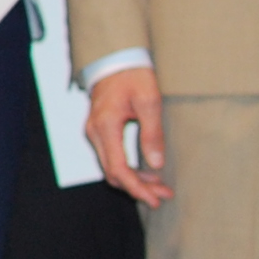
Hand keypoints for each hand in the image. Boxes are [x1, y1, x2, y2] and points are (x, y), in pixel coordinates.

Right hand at [87, 65, 170, 206]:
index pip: (118, 169)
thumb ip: (152, 133)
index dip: (136, 188)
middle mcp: (96, 132)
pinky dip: (129, 169)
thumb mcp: (149, 101)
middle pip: (113, 173)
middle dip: (138, 188)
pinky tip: (147, 171)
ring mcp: (96, 132)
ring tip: (159, 186)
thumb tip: (156, 163)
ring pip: (112, 168)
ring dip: (135, 180)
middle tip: (162, 195)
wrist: (116, 59)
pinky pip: (112, 157)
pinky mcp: (101, 131)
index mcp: (106, 126)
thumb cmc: (133, 76)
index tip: (154, 199)